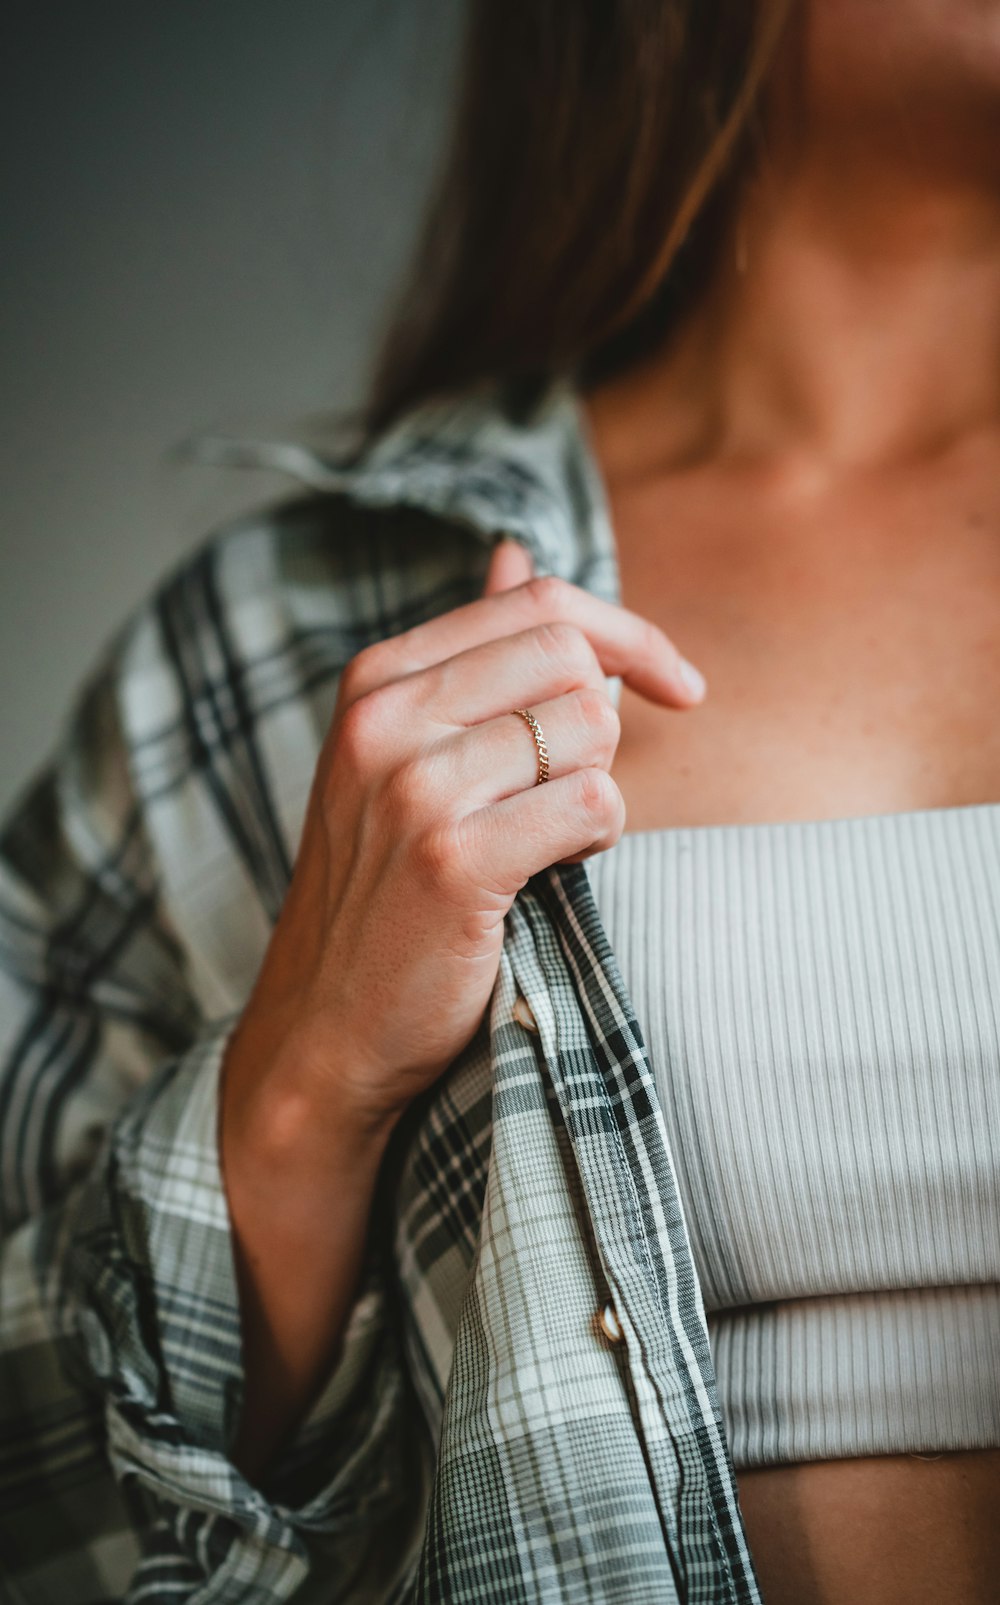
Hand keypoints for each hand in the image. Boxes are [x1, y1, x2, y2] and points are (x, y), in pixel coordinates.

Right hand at [229, 537, 707, 1144]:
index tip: (678, 686)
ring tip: (543, 839)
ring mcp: (412, 787)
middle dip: (606, 723)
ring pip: (590, 731)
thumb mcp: (406, 754)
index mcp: (377, 678)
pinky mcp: (450, 861)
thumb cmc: (384, 890)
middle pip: (570, 655)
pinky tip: (550, 871)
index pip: (536, 601)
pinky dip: (597, 842)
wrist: (327, 1027)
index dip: (628, 636)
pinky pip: (594, 809)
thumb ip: (470, 656)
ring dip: (597, 790)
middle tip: (573, 790)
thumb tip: (514, 554)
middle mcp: (385, 718)